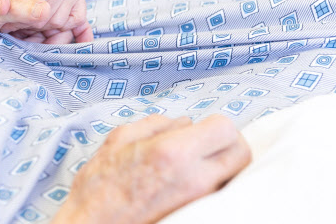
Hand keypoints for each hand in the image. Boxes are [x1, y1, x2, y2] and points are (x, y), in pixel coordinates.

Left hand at [0, 0, 92, 42]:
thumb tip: (1, 8)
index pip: (35, 15)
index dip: (20, 24)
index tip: (8, 22)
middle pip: (50, 21)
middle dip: (33, 28)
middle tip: (18, 25)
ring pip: (62, 25)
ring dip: (46, 29)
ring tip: (30, 22)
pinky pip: (79, 20)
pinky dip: (70, 30)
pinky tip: (71, 40)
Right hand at [52, 115, 250, 223]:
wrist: (94, 223)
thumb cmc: (99, 187)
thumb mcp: (120, 139)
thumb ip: (157, 123)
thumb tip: (183, 122)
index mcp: (173, 152)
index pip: (225, 128)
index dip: (214, 122)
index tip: (202, 125)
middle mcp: (193, 178)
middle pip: (242, 153)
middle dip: (229, 141)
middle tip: (209, 140)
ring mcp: (198, 201)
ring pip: (235, 174)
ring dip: (224, 162)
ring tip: (199, 159)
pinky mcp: (196, 214)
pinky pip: (220, 192)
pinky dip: (215, 181)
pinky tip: (192, 178)